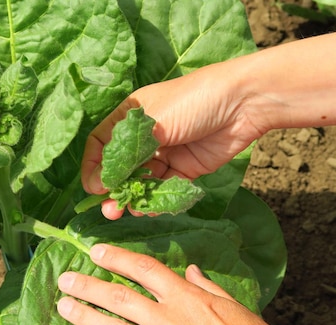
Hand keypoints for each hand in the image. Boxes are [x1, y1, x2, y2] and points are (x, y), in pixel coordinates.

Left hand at [56, 244, 335, 324]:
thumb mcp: (239, 308)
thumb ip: (209, 287)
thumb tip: (191, 270)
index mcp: (190, 298)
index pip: (145, 270)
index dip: (116, 258)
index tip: (95, 251)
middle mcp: (171, 321)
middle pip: (120, 297)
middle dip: (88, 286)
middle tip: (65, 279)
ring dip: (84, 316)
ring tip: (63, 306)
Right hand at [81, 63, 264, 219]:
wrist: (241, 104)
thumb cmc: (192, 101)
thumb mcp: (152, 122)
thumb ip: (124, 154)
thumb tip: (98, 182)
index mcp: (131, 117)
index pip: (101, 144)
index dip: (94, 166)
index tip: (94, 188)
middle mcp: (146, 136)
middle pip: (121, 167)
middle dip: (115, 189)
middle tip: (111, 210)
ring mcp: (167, 153)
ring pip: (143, 181)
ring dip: (135, 198)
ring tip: (131, 211)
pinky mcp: (186, 169)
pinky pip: (165, 188)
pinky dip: (157, 200)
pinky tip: (150, 209)